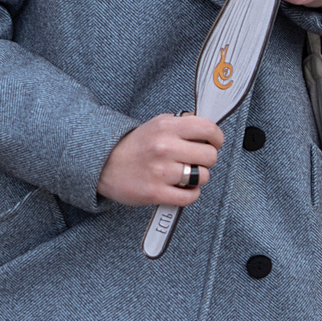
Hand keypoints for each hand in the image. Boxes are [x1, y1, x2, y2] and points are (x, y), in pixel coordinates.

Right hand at [98, 114, 225, 207]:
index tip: (214, 143)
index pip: (208, 129)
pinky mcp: (156, 192)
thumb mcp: (157, 124)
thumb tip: (208, 129)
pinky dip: (190, 194)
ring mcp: (161, 171)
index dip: (217, 138)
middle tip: (196, 161)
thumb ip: (182, 124)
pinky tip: (181, 188)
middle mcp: (165, 147)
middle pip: (210, 156)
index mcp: (167, 126)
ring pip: (202, 177)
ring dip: (198, 178)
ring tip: (186, 175)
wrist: (104, 165)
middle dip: (207, 160)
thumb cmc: (135, 146)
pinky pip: (190, 196)